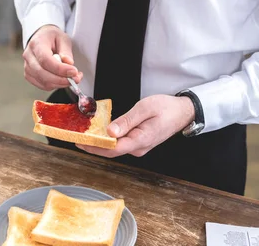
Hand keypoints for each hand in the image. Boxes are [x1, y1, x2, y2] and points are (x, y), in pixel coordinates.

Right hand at [22, 24, 82, 90]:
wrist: (42, 38)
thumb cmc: (52, 37)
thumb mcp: (63, 38)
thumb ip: (66, 51)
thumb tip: (69, 63)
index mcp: (36, 44)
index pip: (45, 60)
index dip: (60, 69)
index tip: (74, 71)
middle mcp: (28, 56)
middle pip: (42, 73)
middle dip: (61, 79)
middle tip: (76, 78)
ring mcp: (27, 67)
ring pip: (43, 82)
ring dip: (60, 83)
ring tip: (73, 78)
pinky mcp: (29, 75)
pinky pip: (42, 85)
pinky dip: (55, 85)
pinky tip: (63, 79)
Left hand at [76, 94, 194, 157]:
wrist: (183, 111)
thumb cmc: (166, 108)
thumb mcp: (145, 108)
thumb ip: (127, 120)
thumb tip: (110, 132)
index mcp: (141, 140)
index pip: (113, 149)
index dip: (94, 147)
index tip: (79, 141)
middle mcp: (139, 148)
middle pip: (111, 151)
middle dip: (92, 145)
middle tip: (75, 136)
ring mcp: (139, 146)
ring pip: (115, 148)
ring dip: (99, 142)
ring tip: (83, 133)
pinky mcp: (138, 142)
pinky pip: (120, 143)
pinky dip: (108, 139)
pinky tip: (99, 131)